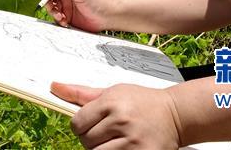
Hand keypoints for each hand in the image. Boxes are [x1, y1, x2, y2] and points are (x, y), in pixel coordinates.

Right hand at [40, 0, 111, 31]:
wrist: (108, 17)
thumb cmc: (98, 3)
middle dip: (48, 2)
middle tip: (51, 8)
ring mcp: (67, 5)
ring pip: (52, 7)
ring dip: (53, 12)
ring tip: (60, 17)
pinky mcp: (68, 16)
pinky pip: (57, 17)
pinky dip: (58, 20)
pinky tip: (65, 22)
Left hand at [50, 82, 181, 148]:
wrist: (175, 114)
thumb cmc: (141, 101)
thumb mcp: (112, 92)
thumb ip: (81, 94)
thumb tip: (54, 87)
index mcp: (111, 103)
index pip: (78, 123)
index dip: (80, 126)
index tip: (89, 125)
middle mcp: (122, 121)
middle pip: (86, 141)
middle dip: (91, 139)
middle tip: (105, 133)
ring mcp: (133, 142)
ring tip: (114, 142)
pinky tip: (124, 147)